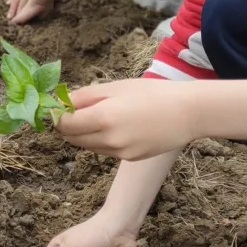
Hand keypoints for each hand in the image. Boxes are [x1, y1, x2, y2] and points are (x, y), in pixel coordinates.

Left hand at [57, 79, 200, 159]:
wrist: (189, 113)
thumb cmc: (152, 93)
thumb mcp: (115, 87)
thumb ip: (84, 96)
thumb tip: (60, 102)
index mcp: (102, 118)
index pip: (63, 124)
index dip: (58, 116)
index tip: (59, 107)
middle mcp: (108, 139)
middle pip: (71, 138)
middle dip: (68, 126)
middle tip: (76, 111)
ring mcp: (119, 152)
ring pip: (86, 146)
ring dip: (84, 134)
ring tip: (100, 116)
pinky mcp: (128, 159)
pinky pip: (104, 151)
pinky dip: (101, 140)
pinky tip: (117, 127)